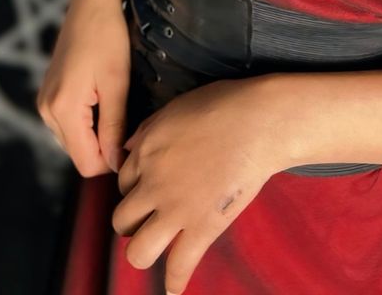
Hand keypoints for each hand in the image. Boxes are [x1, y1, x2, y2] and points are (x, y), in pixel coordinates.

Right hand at [36, 0, 131, 175]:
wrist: (92, 2)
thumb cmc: (108, 37)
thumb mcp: (117, 83)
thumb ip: (114, 127)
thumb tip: (117, 165)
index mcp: (63, 109)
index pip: (87, 163)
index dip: (113, 159)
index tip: (135, 138)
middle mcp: (46, 110)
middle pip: (80, 154)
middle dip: (106, 146)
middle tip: (130, 116)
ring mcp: (44, 102)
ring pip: (74, 141)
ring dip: (97, 133)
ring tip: (117, 102)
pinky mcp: (48, 94)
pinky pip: (69, 125)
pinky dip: (88, 122)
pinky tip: (103, 98)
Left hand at [111, 76, 283, 292]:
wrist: (259, 122)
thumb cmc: (224, 106)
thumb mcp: (175, 108)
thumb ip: (147, 130)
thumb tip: (128, 149)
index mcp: (146, 152)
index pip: (122, 183)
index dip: (134, 189)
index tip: (146, 192)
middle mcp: (154, 184)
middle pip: (121, 220)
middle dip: (133, 222)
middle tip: (150, 219)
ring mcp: (177, 209)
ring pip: (137, 251)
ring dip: (143, 252)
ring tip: (155, 249)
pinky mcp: (203, 226)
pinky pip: (179, 265)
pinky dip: (175, 282)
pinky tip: (174, 288)